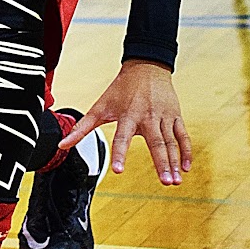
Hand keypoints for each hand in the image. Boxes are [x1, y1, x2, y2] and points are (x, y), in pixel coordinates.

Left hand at [58, 59, 192, 185]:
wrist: (146, 66)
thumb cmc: (121, 89)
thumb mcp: (100, 107)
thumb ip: (82, 128)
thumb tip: (62, 145)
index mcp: (127, 115)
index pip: (122, 138)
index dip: (120, 154)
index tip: (118, 171)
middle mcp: (147, 116)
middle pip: (155, 142)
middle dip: (162, 163)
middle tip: (166, 182)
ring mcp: (164, 116)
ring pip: (171, 142)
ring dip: (174, 162)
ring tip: (175, 180)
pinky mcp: (175, 116)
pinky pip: (183, 136)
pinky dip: (186, 151)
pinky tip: (186, 167)